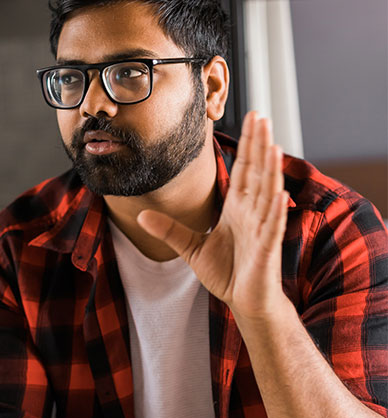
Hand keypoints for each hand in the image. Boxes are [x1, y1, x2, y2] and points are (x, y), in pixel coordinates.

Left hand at [137, 112, 289, 319]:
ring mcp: (262, 228)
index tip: (250, 119)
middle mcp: (253, 213)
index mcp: (238, 209)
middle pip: (257, 172)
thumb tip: (141, 215)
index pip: (243, 170)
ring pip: (267, 192)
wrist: (245, 302)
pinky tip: (277, 190)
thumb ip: (169, 230)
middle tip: (261, 115)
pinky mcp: (267, 248)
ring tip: (272, 142)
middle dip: (259, 144)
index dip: (247, 145)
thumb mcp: (191, 248)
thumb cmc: (227, 273)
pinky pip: (272, 225)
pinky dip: (275, 208)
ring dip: (270, 168)